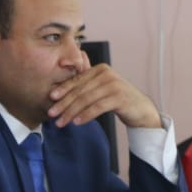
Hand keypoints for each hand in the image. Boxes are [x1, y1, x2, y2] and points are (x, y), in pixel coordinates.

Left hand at [47, 57, 161, 128]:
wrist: (140, 109)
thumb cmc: (116, 99)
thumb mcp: (99, 89)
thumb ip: (84, 87)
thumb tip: (57, 93)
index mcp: (99, 69)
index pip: (77, 79)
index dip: (63, 89)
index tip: (51, 98)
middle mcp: (106, 74)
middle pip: (80, 90)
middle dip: (64, 103)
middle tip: (52, 114)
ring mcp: (114, 85)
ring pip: (86, 99)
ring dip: (71, 112)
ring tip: (61, 122)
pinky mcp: (119, 97)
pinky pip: (97, 107)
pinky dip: (86, 115)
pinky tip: (77, 122)